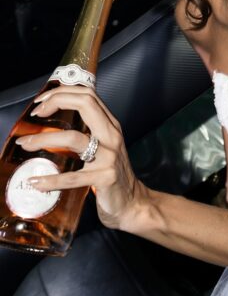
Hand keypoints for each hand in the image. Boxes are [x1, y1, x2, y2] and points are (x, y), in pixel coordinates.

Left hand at [20, 85, 146, 228]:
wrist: (132, 203)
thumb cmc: (111, 174)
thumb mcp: (104, 146)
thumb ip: (88, 132)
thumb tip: (54, 121)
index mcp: (110, 125)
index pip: (88, 95)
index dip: (63, 92)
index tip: (41, 102)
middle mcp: (112, 136)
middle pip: (86, 104)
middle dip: (56, 102)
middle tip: (35, 114)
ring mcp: (110, 157)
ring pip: (74, 138)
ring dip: (44, 139)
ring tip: (26, 144)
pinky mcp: (105, 179)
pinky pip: (73, 177)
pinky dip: (52, 179)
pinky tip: (36, 182)